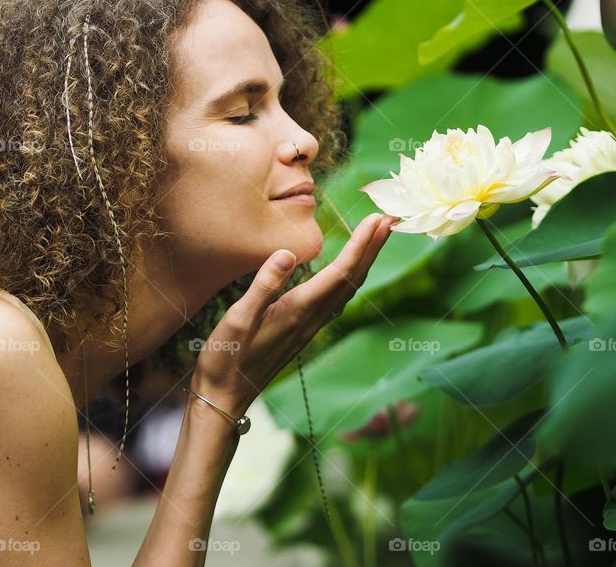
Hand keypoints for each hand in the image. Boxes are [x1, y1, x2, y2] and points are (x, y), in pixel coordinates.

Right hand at [190, 213, 399, 417]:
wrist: (224, 397)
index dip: (361, 244)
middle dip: (373, 247)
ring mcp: (308, 326)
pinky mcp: (301, 330)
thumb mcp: (236, 320)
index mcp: (298, 311)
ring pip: (347, 289)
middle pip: (352, 279)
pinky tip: (347, 271)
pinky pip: (335, 299)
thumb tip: (288, 254)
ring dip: (364, 260)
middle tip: (391, 217)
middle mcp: (311, 318)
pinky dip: (348, 277)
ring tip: (376, 236)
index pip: (340, 273)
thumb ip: (263, 286)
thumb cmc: (225, 360)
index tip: (378, 219)